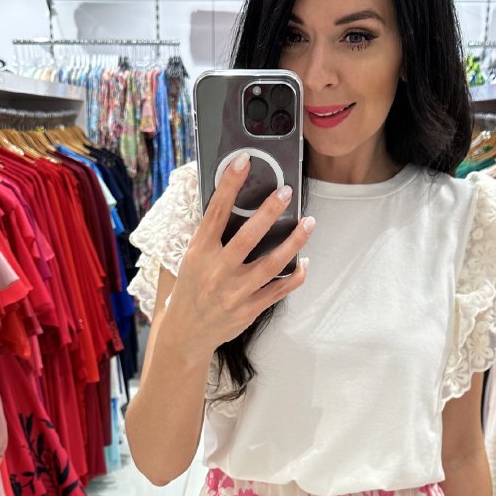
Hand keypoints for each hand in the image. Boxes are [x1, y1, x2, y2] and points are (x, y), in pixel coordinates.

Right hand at [164, 155, 313, 353]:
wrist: (186, 334)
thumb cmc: (189, 291)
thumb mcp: (190, 260)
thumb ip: (207, 235)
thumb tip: (225, 200)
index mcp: (199, 253)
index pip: (215, 212)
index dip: (229, 185)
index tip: (243, 161)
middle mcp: (217, 271)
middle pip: (248, 237)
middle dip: (269, 212)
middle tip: (286, 192)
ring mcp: (235, 292)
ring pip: (271, 264)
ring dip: (293, 242)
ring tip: (309, 223)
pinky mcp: (249, 309)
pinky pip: (278, 290)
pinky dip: (295, 276)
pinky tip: (304, 262)